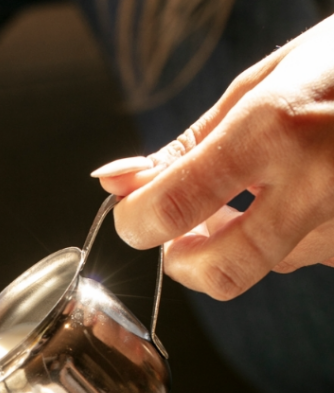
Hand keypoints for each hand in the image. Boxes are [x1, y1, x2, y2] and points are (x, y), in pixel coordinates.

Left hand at [91, 15, 333, 299]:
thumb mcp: (262, 85)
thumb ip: (185, 147)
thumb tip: (114, 182)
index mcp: (277, 129)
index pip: (175, 206)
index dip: (136, 222)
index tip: (132, 215)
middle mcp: (316, 182)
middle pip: (221, 271)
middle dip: (183, 262)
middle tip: (176, 237)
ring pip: (262, 264)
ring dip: (237, 241)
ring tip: (257, 187)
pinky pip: (300, 255)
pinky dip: (283, 234)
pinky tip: (300, 191)